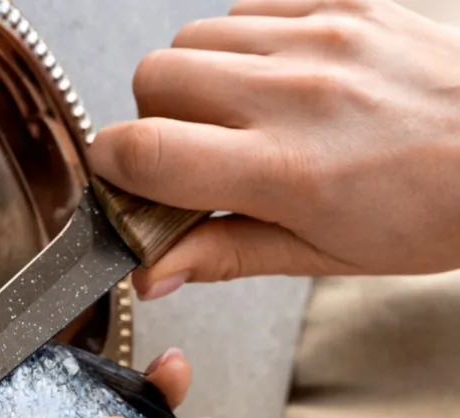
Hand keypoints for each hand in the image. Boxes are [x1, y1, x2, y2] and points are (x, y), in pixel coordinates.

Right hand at [89, 0, 459, 298]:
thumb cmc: (434, 210)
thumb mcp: (325, 255)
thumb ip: (226, 254)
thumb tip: (152, 271)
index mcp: (285, 170)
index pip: (145, 151)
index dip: (110, 167)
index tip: (121, 181)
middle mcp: (295, 93)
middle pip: (154, 77)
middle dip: (151, 119)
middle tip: (191, 153)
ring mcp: (320, 37)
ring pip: (192, 38)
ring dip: (193, 80)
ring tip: (237, 116)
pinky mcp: (342, 2)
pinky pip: (246, 9)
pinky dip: (241, 47)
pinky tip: (273, 82)